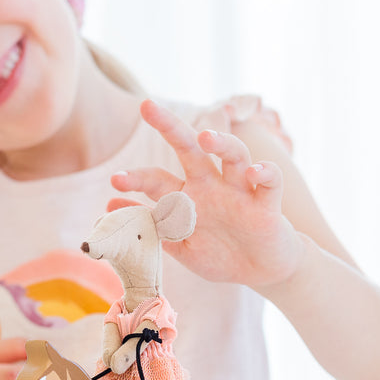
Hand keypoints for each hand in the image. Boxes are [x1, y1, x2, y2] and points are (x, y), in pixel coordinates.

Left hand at [110, 99, 304, 288]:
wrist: (259, 272)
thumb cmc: (218, 254)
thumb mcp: (178, 243)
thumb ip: (149, 224)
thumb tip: (109, 205)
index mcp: (186, 196)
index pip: (156, 179)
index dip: (136, 179)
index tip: (114, 182)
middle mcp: (211, 186)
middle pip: (190, 148)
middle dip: (169, 127)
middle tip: (147, 106)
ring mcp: (240, 192)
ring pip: (234, 155)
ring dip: (222, 143)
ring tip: (205, 136)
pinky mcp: (267, 205)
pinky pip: (271, 182)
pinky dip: (266, 173)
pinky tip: (255, 172)